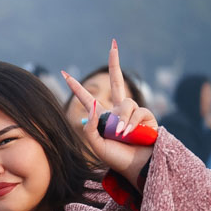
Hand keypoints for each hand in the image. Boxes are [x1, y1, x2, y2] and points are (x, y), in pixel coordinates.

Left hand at [61, 40, 155, 185]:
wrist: (136, 166)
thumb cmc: (116, 157)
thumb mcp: (96, 144)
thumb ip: (91, 127)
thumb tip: (94, 104)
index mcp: (102, 116)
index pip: (87, 98)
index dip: (76, 87)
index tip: (64, 74)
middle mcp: (118, 110)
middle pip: (116, 81)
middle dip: (115, 62)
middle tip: (113, 44)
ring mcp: (132, 111)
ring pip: (125, 104)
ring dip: (121, 121)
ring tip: (121, 135)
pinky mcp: (146, 115)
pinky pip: (137, 112)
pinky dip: (131, 124)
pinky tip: (130, 134)